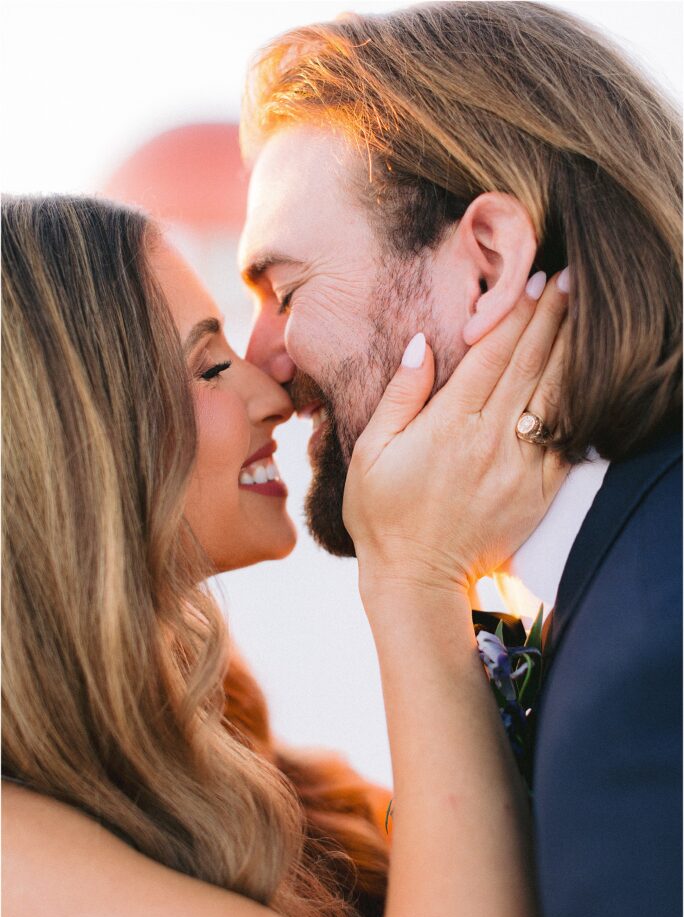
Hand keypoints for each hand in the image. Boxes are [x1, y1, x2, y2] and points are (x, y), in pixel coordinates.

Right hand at [343, 271, 568, 594]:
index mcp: (449, 424)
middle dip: (553, 317)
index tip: (535, 280)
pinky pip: (566, 440)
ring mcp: (519, 467)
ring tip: (586, 313)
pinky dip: (579, 404)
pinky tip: (589, 378)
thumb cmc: (383, 515)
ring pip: (554, 395)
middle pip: (531, 364)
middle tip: (572, 279)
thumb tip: (422, 344)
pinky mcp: (537, 492)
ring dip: (572, 350)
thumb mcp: (371, 452)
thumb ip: (400, 395)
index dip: (516, 313)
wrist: (417, 579)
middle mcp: (490, 440)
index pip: (492, 354)